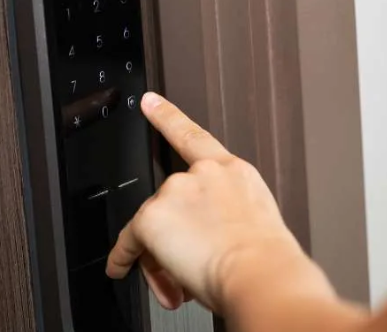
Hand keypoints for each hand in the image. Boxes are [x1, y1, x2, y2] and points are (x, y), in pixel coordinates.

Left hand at [105, 92, 301, 311]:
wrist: (261, 274)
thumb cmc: (266, 261)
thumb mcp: (253, 226)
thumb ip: (224, 220)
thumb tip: (203, 244)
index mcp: (233, 173)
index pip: (195, 137)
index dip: (168, 116)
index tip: (149, 101)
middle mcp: (203, 174)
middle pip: (171, 204)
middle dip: (174, 239)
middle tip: (184, 271)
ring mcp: (176, 191)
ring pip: (154, 228)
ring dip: (160, 257)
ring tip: (180, 284)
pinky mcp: (153, 216)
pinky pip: (129, 241)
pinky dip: (123, 258)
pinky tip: (120, 267)